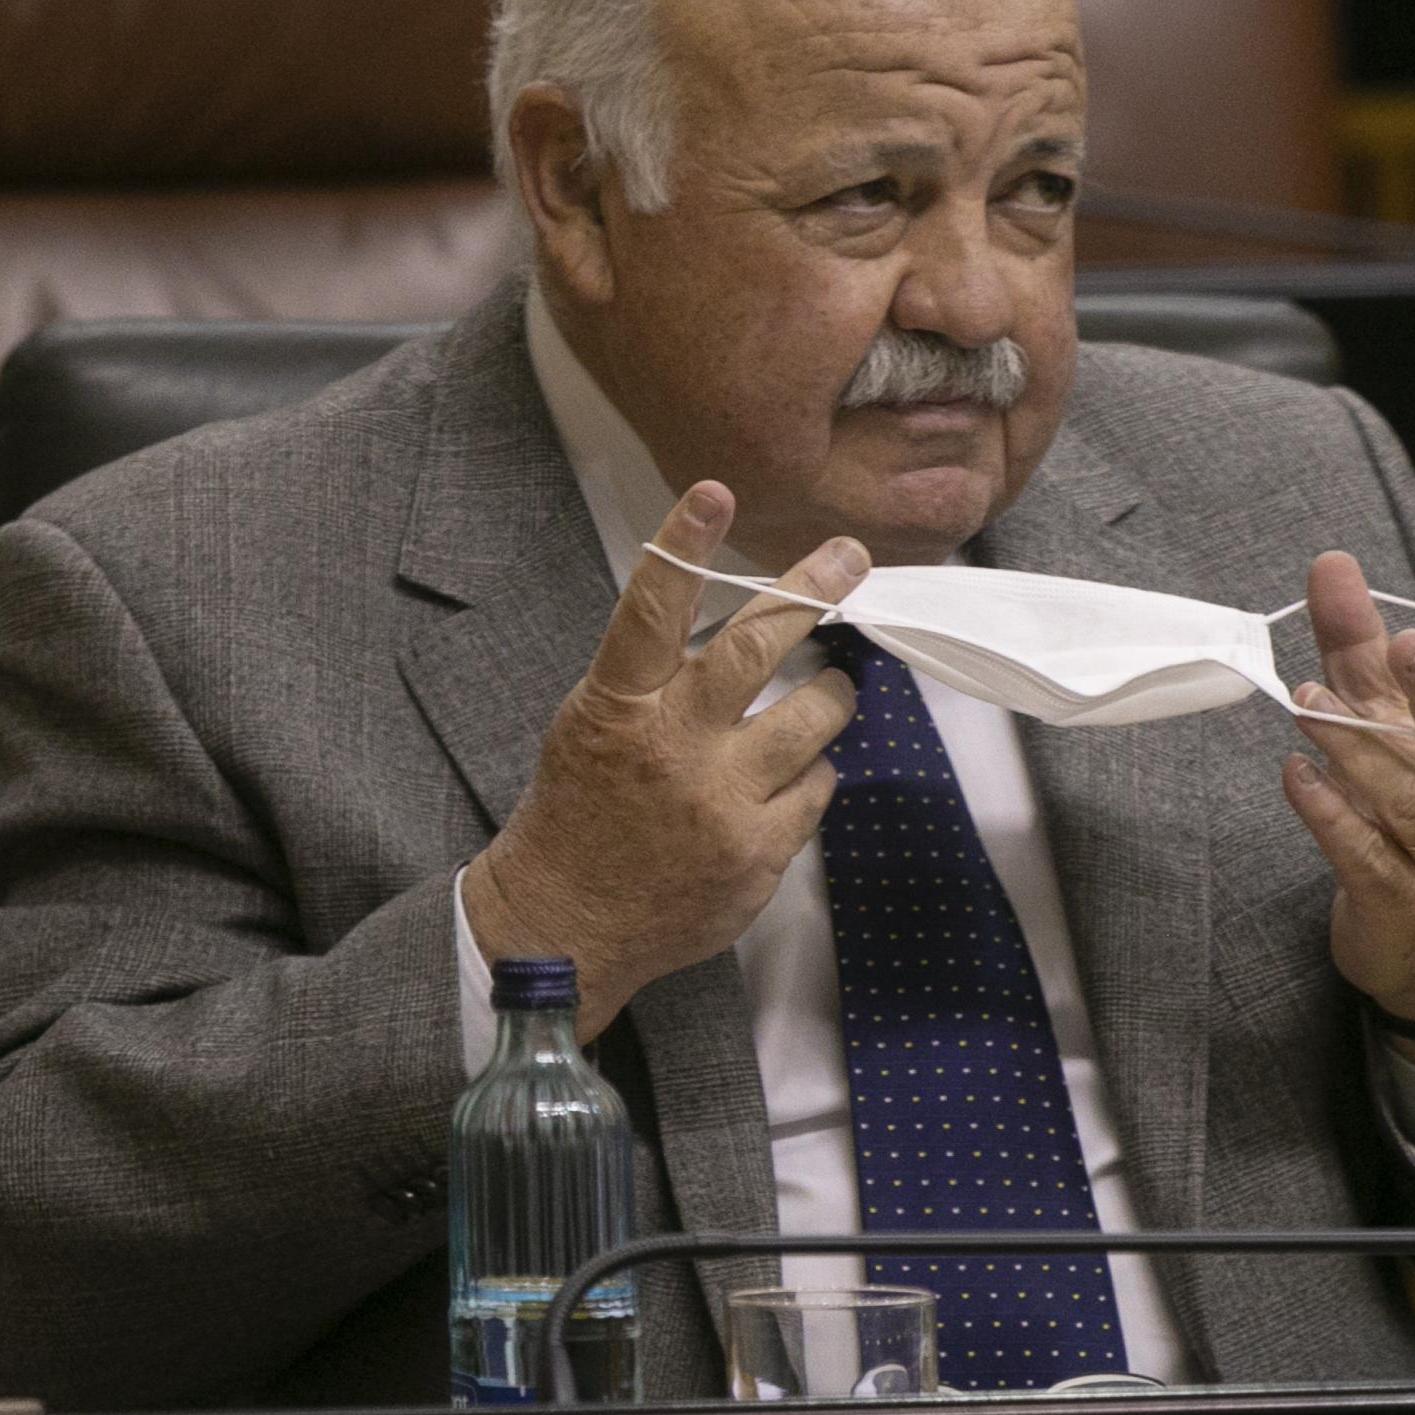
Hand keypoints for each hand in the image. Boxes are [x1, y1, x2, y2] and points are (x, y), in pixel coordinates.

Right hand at [458, 483, 862, 1026]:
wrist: (566, 922)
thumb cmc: (581, 808)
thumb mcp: (594, 724)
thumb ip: (656, 676)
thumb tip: (741, 618)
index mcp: (618, 707)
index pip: (650, 611)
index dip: (683, 546)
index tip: (714, 492)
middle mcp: (673, 747)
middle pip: (755, 650)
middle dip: (811, 592)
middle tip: (848, 557)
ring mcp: (721, 803)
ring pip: (813, 718)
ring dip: (831, 694)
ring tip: (832, 688)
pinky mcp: (758, 853)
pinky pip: (817, 786)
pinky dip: (810, 773)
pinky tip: (786, 779)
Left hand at [1280, 551, 1414, 1033]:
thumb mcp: (1392, 732)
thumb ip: (1360, 650)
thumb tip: (1331, 563)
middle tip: (1405, 642)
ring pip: (1409, 800)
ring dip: (1356, 750)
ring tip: (1307, 702)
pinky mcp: (1399, 900)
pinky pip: (1363, 852)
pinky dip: (1327, 812)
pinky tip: (1295, 775)